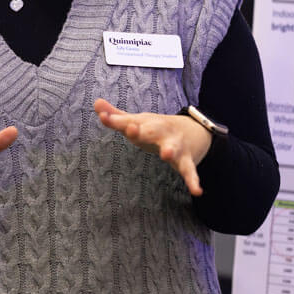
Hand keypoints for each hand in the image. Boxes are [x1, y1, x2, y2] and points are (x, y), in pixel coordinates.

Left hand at [94, 98, 211, 195]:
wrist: (193, 130)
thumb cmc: (157, 129)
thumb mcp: (138, 121)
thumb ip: (117, 116)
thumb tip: (96, 102)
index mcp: (147, 124)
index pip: (128, 122)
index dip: (116, 120)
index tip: (103, 117)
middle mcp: (161, 133)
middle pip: (151, 131)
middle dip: (141, 131)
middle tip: (131, 130)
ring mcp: (175, 145)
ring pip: (173, 148)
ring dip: (170, 151)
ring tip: (167, 154)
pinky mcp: (186, 160)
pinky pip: (190, 170)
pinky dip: (193, 180)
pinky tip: (197, 191)